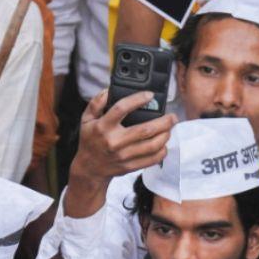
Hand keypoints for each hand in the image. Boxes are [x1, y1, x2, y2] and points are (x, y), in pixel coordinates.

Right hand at [64, 90, 173, 215]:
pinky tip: (163, 143)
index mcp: (102, 127)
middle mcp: (114, 141)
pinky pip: (153, 159)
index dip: (137, 99)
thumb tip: (109, 91)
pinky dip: (163, 150)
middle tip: (172, 116)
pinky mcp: (130, 165)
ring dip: (166, 135)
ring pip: (153, 145)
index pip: (121, 109)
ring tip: (169, 128)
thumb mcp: (86, 120)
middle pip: (145, 130)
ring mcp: (123, 155)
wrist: (89, 167)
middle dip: (164, 121)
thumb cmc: (90, 141)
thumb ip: (96, 104)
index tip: (149, 95)